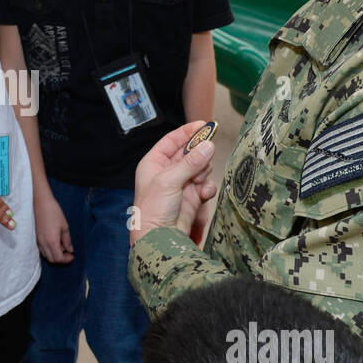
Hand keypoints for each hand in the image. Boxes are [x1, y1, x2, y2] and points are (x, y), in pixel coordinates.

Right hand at [34, 187, 72, 263]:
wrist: (40, 203)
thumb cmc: (54, 212)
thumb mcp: (64, 226)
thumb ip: (67, 240)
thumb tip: (70, 250)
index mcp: (52, 241)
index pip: (59, 259)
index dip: (67, 259)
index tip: (72, 255)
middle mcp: (43, 244)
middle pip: (52, 260)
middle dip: (61, 259)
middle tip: (68, 252)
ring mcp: (38, 241)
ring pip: (46, 256)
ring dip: (55, 255)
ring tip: (62, 246)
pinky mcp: (36, 238)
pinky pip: (42, 250)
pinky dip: (49, 250)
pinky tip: (55, 242)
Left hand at [130, 121, 219, 247]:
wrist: (160, 238)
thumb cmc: (153, 209)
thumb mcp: (170, 180)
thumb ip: (191, 162)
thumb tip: (209, 145)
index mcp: (154, 162)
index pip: (172, 140)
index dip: (188, 131)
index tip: (204, 125)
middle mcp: (167, 171)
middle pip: (189, 152)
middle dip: (199, 154)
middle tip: (206, 155)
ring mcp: (181, 183)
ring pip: (200, 167)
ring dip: (203, 171)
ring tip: (198, 181)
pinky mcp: (192, 196)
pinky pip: (206, 184)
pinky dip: (207, 187)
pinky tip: (203, 193)